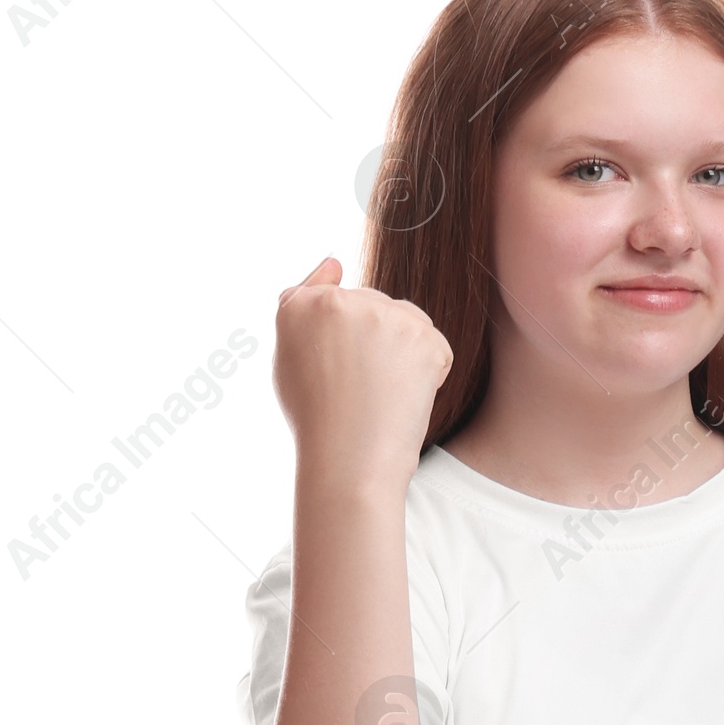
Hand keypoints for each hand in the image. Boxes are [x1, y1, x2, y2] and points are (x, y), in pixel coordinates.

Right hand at [272, 256, 454, 489]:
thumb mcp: (288, 357)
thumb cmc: (316, 420)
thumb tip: (334, 260)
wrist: (349, 464)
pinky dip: (428, 372)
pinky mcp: (424, 338)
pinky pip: (435, 347)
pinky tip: (404, 398)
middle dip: (373, 342)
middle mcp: (342, 301)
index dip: (342, 341)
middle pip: (374, 307)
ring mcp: (386, 317)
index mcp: (302, 305)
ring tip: (381, 394)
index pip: (335, 299)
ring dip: (402, 351)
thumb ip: (303, 302)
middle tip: (358, 391)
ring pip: (406, 321)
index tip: (337, 373)